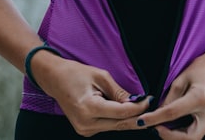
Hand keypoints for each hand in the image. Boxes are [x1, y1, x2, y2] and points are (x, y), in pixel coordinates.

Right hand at [30, 51, 152, 136]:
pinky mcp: (85, 130)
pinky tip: (124, 110)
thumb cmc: (75, 73)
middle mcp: (85, 124)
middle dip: (137, 116)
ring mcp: (84, 130)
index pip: (121, 113)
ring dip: (128, 118)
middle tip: (150, 106)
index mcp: (88, 108)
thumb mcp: (100, 77)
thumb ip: (119, 92)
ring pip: (115, 126)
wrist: (54, 79)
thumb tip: (137, 101)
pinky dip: (117, 119)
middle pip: (120, 124)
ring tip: (140, 106)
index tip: (149, 100)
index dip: (138, 108)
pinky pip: (108, 126)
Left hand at [136, 44, 204, 139]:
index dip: (154, 119)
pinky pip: (200, 132)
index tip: (142, 121)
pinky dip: (188, 129)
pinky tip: (183, 119)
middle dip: (169, 137)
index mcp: (200, 98)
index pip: (172, 114)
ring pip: (193, 137)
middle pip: (187, 139)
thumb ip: (169, 98)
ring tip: (168, 122)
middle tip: (157, 127)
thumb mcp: (183, 77)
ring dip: (178, 133)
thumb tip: (158, 112)